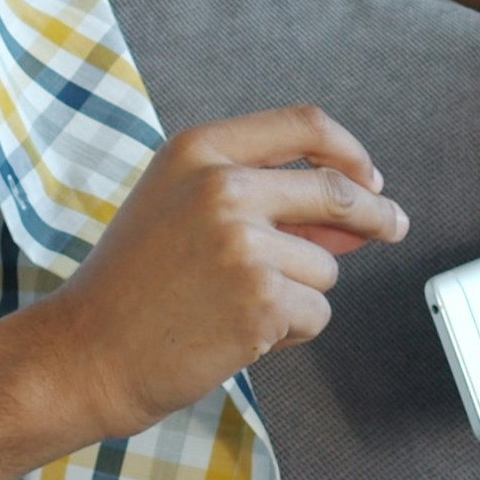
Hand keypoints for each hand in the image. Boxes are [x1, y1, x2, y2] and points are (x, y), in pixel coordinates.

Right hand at [28, 105, 405, 441]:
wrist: (86, 354)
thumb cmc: (131, 287)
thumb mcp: (180, 210)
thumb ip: (263, 199)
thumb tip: (356, 211)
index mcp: (199, 150)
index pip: (303, 126)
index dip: (348, 151)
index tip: (369, 176)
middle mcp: (223, 187)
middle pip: (336, 189)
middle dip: (375, 213)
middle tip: (393, 228)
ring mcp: (244, 243)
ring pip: (325, 265)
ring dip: (299, 293)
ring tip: (233, 308)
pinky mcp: (262, 299)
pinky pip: (316, 313)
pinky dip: (290, 332)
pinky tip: (237, 334)